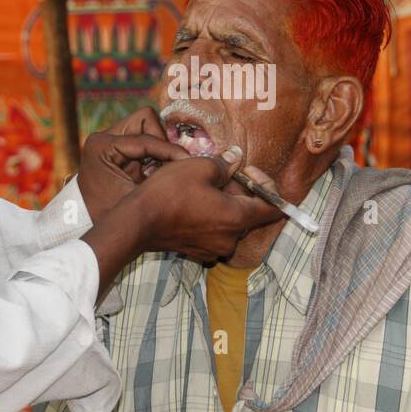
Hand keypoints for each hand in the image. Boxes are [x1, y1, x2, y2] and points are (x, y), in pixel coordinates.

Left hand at [76, 107, 186, 223]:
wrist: (84, 222)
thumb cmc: (107, 215)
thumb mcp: (134, 199)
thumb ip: (159, 180)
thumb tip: (190, 165)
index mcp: (102, 145)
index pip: (146, 138)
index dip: (170, 150)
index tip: (188, 164)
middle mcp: (104, 136)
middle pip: (146, 120)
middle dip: (163, 141)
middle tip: (172, 164)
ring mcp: (111, 139)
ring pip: (148, 126)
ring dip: (160, 145)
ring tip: (164, 169)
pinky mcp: (119, 146)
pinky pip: (145, 138)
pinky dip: (156, 151)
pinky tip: (158, 170)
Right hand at [122, 145, 283, 263]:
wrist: (137, 223)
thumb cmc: (169, 193)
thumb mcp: (199, 167)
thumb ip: (225, 164)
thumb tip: (235, 159)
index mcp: (237, 218)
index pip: (273, 208)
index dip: (266, 185)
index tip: (247, 170)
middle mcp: (230, 239)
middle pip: (249, 213)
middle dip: (240, 190)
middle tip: (221, 172)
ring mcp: (214, 249)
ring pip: (230, 222)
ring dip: (224, 202)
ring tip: (204, 185)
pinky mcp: (198, 252)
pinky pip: (215, 231)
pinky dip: (211, 216)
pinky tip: (193, 202)